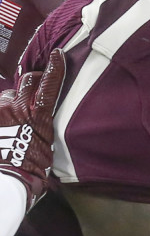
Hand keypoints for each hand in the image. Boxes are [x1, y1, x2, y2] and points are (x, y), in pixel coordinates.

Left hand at [0, 49, 65, 210]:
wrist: (7, 178)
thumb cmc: (31, 168)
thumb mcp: (48, 146)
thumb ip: (43, 127)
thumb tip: (41, 123)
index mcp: (39, 113)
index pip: (49, 82)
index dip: (55, 67)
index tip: (58, 56)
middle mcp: (19, 106)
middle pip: (27, 80)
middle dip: (32, 81)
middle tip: (35, 87)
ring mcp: (1, 110)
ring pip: (7, 95)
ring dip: (11, 101)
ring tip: (13, 118)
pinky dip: (2, 113)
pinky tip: (4, 126)